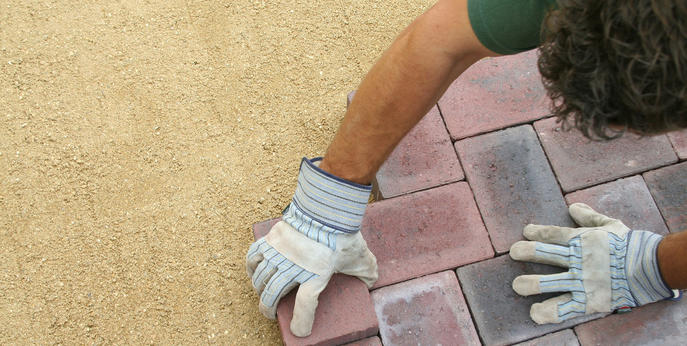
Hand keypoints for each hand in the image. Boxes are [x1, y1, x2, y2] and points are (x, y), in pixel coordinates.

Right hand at [246, 158, 377, 336]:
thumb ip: (366, 271)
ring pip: (261, 278)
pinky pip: (254, 257)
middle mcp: (295, 265)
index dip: (301, 321)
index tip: (300, 332)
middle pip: (272, 294)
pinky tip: (253, 273)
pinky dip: (250, 268)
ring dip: (259, 290)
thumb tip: (371, 281)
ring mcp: (281, 252)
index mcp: (317, 273)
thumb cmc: (343, 232)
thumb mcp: (360, 255)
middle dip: (268, 309)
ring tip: (263, 295)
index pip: (306, 304)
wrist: (326, 205)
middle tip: (271, 314)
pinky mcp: (272, 239)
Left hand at [510, 203, 675, 323]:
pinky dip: (547, 312)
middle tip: (513, 252)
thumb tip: (572, 206)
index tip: (526, 232)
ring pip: (548, 282)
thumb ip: (590, 216)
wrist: (649, 267)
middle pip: (544, 254)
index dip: (538, 232)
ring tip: (517, 285)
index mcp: (581, 240)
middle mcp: (577, 260)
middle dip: (526, 252)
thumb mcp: (611, 225)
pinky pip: (563, 308)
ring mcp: (580, 281)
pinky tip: (534, 313)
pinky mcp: (587, 301)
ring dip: (529, 284)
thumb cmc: (630, 244)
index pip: (553, 234)